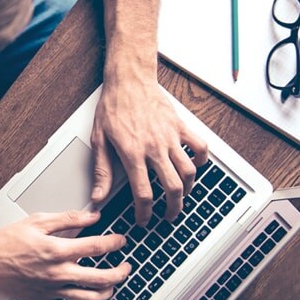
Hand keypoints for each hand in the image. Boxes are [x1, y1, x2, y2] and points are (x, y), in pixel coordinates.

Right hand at [0, 210, 130, 299]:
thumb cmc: (6, 242)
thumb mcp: (37, 221)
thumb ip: (67, 218)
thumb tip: (91, 216)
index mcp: (57, 250)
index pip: (97, 247)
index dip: (115, 242)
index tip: (120, 240)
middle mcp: (58, 273)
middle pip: (101, 278)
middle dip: (120, 273)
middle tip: (126, 267)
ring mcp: (52, 289)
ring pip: (90, 299)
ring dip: (107, 293)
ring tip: (111, 285)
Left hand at [90, 80, 208, 224]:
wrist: (129, 80)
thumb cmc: (112, 107)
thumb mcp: (99, 140)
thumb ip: (101, 170)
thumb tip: (98, 195)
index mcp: (132, 154)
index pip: (143, 193)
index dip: (144, 212)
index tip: (144, 220)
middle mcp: (154, 148)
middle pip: (172, 188)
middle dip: (172, 208)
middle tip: (167, 216)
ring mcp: (170, 137)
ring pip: (189, 171)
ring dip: (188, 189)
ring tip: (181, 196)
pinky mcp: (180, 126)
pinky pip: (199, 146)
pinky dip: (201, 160)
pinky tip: (195, 166)